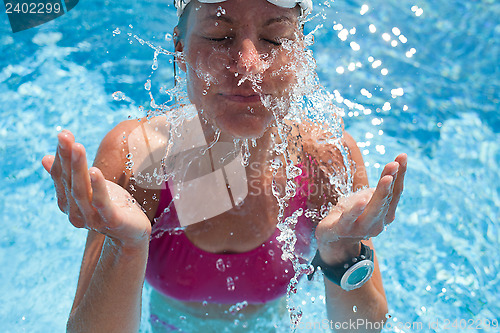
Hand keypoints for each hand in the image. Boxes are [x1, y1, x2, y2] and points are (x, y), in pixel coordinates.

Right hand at [41, 130, 150, 248]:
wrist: (133, 234)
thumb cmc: (112, 208)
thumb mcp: (90, 189)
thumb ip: (70, 176)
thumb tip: (44, 158)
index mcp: (69, 204)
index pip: (61, 177)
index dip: (61, 156)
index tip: (63, 134)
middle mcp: (76, 213)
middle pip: (70, 181)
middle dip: (67, 158)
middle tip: (65, 135)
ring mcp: (93, 219)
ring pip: (82, 191)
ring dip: (79, 168)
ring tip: (78, 147)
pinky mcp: (112, 221)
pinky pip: (102, 203)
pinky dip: (98, 187)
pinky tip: (95, 171)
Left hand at [315, 153, 406, 263]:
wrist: (333, 240)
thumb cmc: (351, 216)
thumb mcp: (364, 200)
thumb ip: (376, 192)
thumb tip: (389, 176)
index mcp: (384, 214)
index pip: (395, 192)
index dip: (400, 174)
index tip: (402, 156)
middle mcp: (377, 223)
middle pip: (386, 200)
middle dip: (391, 181)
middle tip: (394, 164)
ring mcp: (360, 228)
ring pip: (373, 210)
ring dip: (380, 193)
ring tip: (386, 178)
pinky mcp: (342, 229)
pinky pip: (349, 219)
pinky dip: (356, 210)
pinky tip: (361, 200)